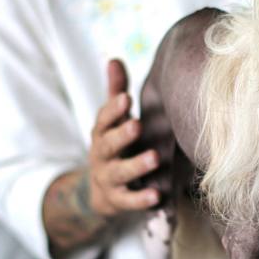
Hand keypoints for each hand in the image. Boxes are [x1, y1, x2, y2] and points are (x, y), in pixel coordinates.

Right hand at [86, 59, 160, 216]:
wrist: (101, 191)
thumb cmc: (115, 146)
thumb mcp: (113, 121)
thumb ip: (115, 93)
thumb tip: (113, 57)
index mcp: (103, 133)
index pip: (104, 119)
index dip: (114, 109)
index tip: (127, 98)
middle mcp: (102, 155)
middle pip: (108, 144)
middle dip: (122, 135)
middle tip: (137, 125)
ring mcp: (108, 179)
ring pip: (119, 173)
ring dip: (135, 166)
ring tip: (154, 159)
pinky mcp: (117, 200)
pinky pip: (128, 201)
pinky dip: (140, 200)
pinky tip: (156, 196)